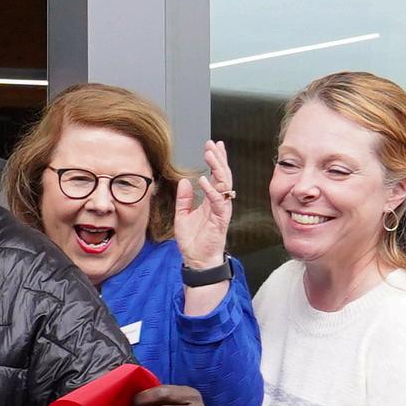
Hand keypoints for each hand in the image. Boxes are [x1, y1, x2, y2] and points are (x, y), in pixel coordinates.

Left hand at [177, 145, 234, 275]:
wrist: (197, 260)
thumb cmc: (193, 241)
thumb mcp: (182, 216)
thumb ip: (184, 199)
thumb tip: (184, 181)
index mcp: (211, 200)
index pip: (216, 176)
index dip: (216, 160)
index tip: (212, 145)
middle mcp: (219, 202)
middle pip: (223, 175)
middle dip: (218, 158)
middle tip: (212, 144)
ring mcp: (222, 210)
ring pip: (224, 184)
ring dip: (217, 168)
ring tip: (210, 154)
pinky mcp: (221, 219)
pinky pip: (218, 201)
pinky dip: (211, 190)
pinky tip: (203, 179)